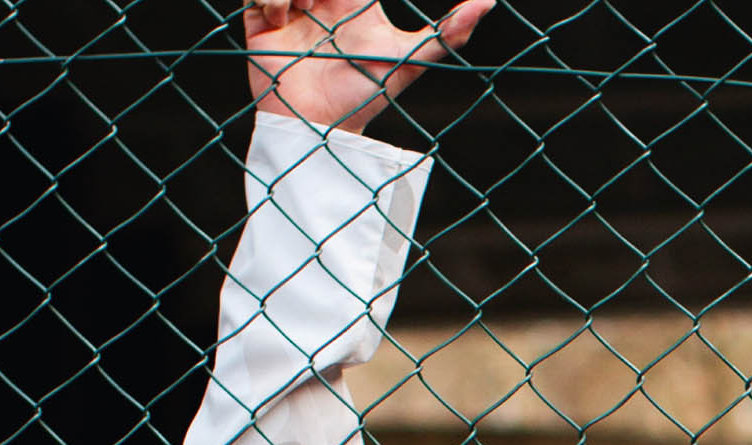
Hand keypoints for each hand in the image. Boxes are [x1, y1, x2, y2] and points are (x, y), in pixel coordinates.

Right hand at [246, 0, 495, 133]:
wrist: (322, 125)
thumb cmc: (368, 95)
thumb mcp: (410, 60)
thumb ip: (448, 33)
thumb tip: (489, 2)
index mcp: (355, 4)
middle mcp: (324, 4)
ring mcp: (292, 13)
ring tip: (304, 5)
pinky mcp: (262, 25)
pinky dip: (271, 1)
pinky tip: (283, 18)